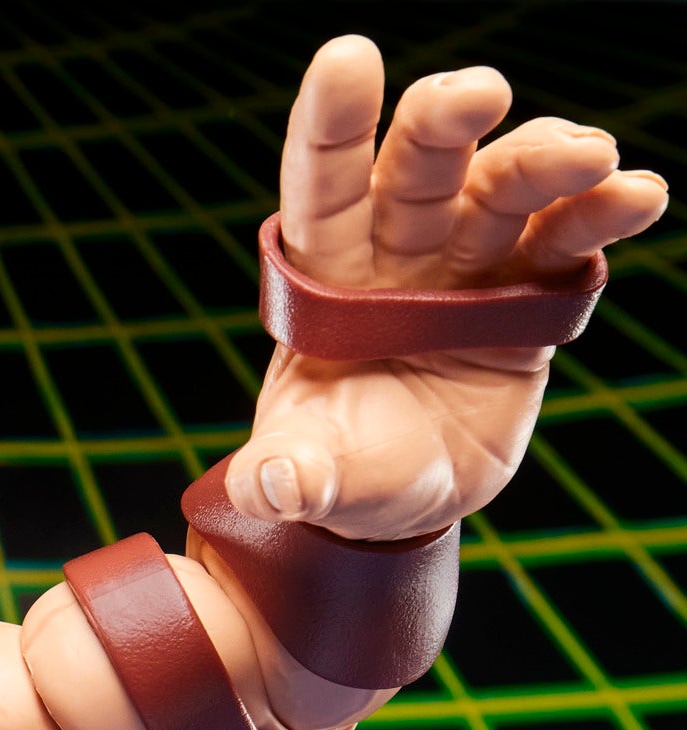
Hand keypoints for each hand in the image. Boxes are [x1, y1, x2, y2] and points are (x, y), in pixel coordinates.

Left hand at [230, 36, 668, 539]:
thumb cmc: (343, 472)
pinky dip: (603, 212)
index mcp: (327, 281)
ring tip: (588, 156)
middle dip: (445, 123)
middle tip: (478, 93)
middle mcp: (399, 254)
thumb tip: (265, 484)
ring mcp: (470, 265)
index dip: (332, 127)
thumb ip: (292, 473)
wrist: (405, 499)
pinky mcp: (531, 293)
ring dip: (543, 161)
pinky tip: (637, 194)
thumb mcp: (312, 478)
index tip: (346, 56)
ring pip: (502, 189)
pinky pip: (568, 239)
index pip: (323, 191)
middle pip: (418, 170)